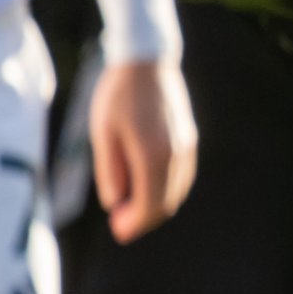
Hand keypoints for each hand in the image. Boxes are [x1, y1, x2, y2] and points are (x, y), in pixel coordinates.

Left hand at [90, 53, 197, 242]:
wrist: (146, 62)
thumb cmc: (118, 97)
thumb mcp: (103, 135)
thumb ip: (110, 171)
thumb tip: (115, 203)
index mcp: (154, 156)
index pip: (151, 205)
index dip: (134, 224)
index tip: (118, 231)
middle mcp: (177, 154)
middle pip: (167, 202)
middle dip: (145, 218)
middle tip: (119, 222)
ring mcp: (187, 146)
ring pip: (177, 190)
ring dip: (156, 204)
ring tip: (129, 205)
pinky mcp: (189, 138)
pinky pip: (182, 175)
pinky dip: (166, 188)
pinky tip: (146, 184)